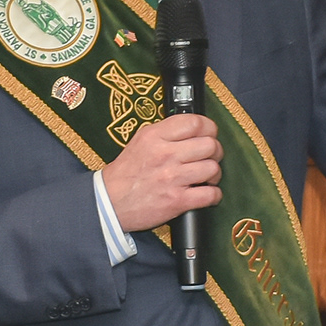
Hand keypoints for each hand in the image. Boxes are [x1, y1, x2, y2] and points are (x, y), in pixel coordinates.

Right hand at [103, 113, 221, 232]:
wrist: (110, 202)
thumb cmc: (126, 173)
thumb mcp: (140, 141)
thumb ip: (164, 132)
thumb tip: (190, 128)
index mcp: (155, 137)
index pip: (195, 123)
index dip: (209, 127)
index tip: (209, 134)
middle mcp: (165, 155)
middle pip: (209, 145)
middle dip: (215, 151)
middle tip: (210, 157)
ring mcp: (172, 178)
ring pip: (212, 169)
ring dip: (215, 174)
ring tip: (207, 177)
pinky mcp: (177, 201)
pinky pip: (210, 194)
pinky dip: (214, 195)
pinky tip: (207, 194)